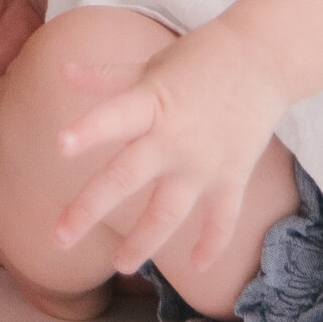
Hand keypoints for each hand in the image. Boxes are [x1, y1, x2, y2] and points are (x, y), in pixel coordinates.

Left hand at [50, 18, 284, 282]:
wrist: (263, 56)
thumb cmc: (199, 57)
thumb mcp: (152, 65)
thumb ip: (108, 77)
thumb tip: (62, 73)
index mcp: (151, 102)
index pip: (114, 117)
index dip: (88, 131)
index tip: (60, 146)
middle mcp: (174, 138)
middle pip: (126, 177)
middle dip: (90, 209)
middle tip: (59, 238)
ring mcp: (204, 162)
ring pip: (167, 212)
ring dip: (142, 242)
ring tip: (120, 265)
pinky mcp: (232, 176)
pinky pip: (222, 220)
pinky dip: (212, 244)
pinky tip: (196, 265)